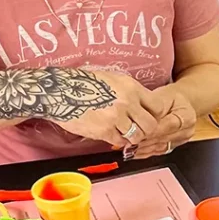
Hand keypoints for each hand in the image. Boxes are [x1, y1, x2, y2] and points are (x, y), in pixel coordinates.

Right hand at [51, 69, 165, 148]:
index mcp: (131, 87)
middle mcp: (127, 102)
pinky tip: (113, 134)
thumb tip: (144, 103)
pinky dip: (118, 140)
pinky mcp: (104, 130)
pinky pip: (120, 141)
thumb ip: (131, 91)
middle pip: (151, 124)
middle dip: (147, 129)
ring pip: (137, 136)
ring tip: (126, 133)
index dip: (156, 114)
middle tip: (140, 129)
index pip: (158, 106)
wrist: (60, 91)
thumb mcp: (114, 79)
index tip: (151, 117)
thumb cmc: (84, 83)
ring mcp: (116, 117)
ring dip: (133, 137)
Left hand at [130, 84, 195, 158]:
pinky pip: (157, 152)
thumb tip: (141, 116)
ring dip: (142, 148)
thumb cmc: (169, 98)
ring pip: (159, 147)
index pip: (169, 125)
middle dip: (143, 140)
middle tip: (127, 139)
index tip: (136, 130)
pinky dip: (144, 152)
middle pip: (163, 138)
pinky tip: (132, 151)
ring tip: (126, 146)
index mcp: (187, 116)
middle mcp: (186, 131)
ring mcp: (180, 141)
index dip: (152, 129)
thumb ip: (154, 107)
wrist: (179, 103)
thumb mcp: (163, 96)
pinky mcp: (173, 147)